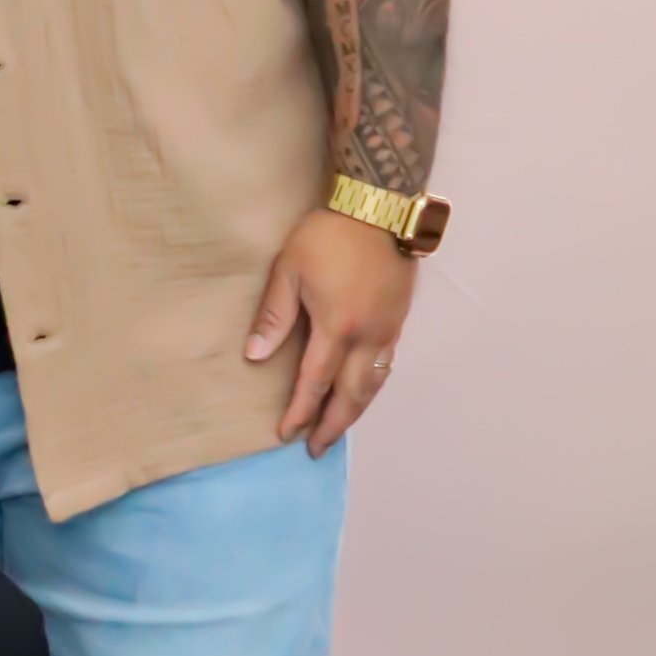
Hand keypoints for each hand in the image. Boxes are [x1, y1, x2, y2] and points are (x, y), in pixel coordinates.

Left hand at [245, 208, 417, 453]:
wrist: (379, 206)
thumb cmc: (328, 234)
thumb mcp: (288, 269)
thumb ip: (274, 316)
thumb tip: (255, 356)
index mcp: (337, 326)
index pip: (315, 382)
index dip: (301, 412)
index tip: (286, 434)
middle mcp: (367, 335)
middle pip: (351, 395)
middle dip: (333, 425)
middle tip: (317, 449)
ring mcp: (388, 328)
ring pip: (374, 384)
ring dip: (356, 411)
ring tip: (339, 429)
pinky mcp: (399, 318)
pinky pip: (386, 365)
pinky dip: (372, 387)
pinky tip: (362, 393)